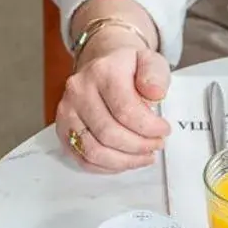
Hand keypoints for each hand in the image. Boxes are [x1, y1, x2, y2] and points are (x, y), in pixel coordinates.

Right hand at [56, 39, 170, 170]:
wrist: (104, 63)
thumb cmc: (129, 67)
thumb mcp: (150, 61)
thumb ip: (155, 75)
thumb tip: (155, 93)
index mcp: (102, 72)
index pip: (125, 110)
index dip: (149, 128)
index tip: (164, 130)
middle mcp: (79, 91)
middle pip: (109, 134)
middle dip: (139, 146)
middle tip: (157, 144)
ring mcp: (67, 111)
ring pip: (94, 151)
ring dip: (124, 161)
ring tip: (143, 156)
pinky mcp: (63, 129)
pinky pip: (83, 158)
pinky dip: (107, 166)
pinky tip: (124, 160)